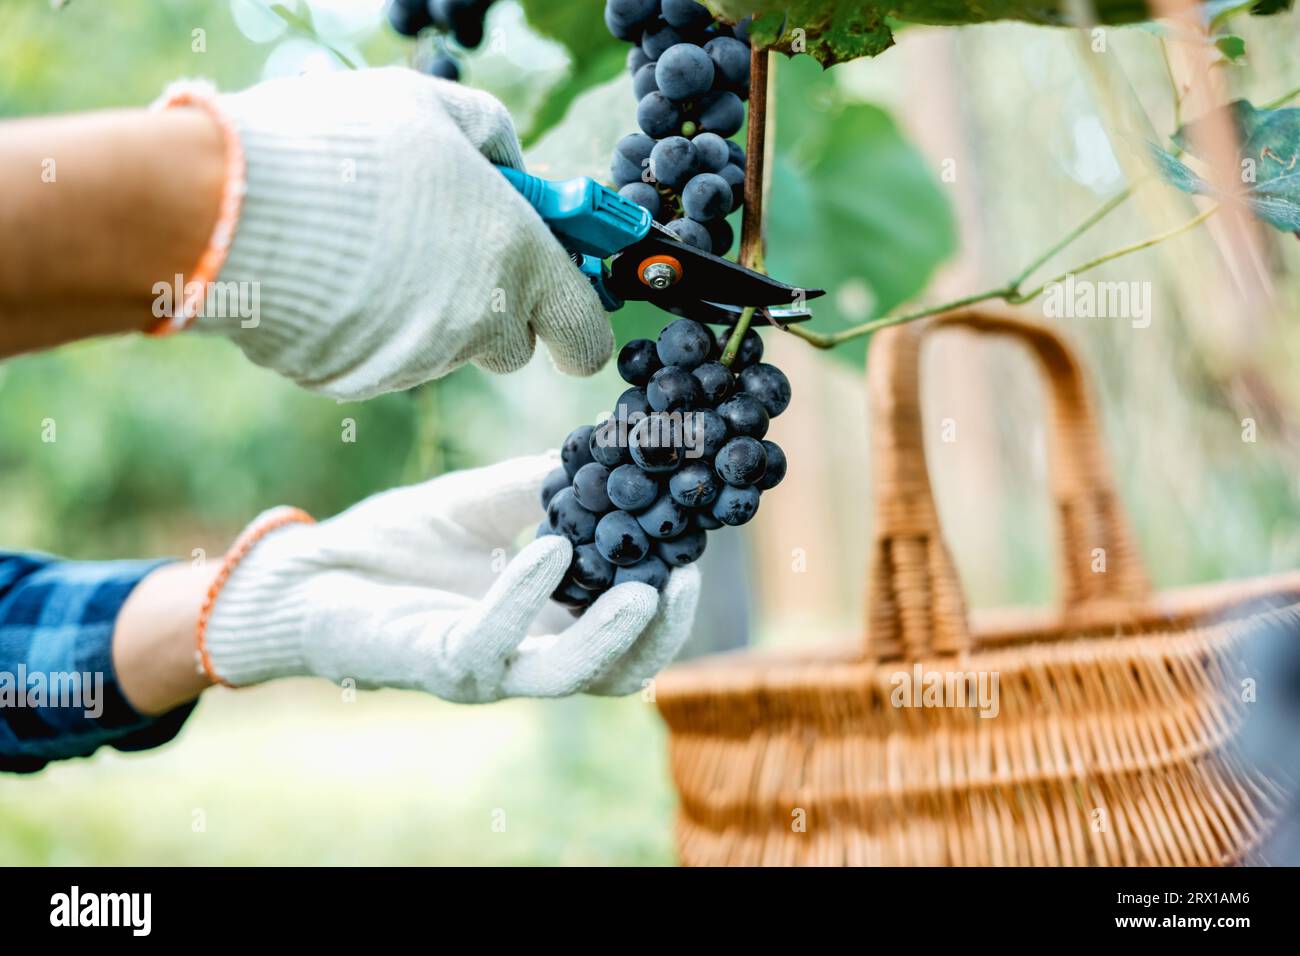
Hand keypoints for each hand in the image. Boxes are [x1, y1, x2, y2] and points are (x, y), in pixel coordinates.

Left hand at [202, 455, 699, 701]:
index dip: (669, 599)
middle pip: (619, 670)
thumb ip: (544, 486)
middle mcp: (527, 655)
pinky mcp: (439, 664)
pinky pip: (496, 640)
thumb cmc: (395, 545)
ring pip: (571, 674)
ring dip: (615, 634)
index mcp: (546, 622)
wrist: (309, 572)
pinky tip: (551, 547)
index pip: (628, 629)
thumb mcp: (484, 502)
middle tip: (686, 576)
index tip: (694, 540)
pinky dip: (527, 594)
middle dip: (662, 631)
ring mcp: (487, 668)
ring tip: (647, 586)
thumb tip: (608, 444)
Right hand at [203, 68, 612, 398]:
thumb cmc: (342, 144)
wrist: (227, 204)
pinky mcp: (357, 380)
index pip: (585, 334)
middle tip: (445, 252)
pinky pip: (381, 356)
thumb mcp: (432, 106)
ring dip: (425, 310)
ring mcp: (415, 360)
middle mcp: (477, 323)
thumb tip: (516, 174)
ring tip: (367, 246)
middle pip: (511, 345)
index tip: (565, 304)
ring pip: (443, 348)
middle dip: (493, 310)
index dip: (578, 323)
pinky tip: (331, 274)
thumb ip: (493, 140)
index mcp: (517, 259)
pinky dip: (369, 326)